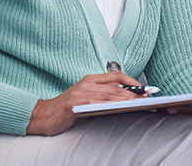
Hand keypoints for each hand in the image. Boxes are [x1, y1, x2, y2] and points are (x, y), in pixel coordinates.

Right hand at [27, 72, 142, 135]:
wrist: (44, 115)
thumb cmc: (66, 108)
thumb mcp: (85, 96)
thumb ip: (102, 94)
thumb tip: (125, 98)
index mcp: (90, 79)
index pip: (116, 76)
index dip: (133, 82)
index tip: (145, 89)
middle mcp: (86, 83)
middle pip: (116, 86)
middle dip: (134, 92)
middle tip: (148, 97)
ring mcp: (81, 93)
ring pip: (109, 94)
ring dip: (126, 98)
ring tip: (140, 103)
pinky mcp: (75, 104)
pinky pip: (97, 103)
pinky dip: (111, 105)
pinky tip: (121, 108)